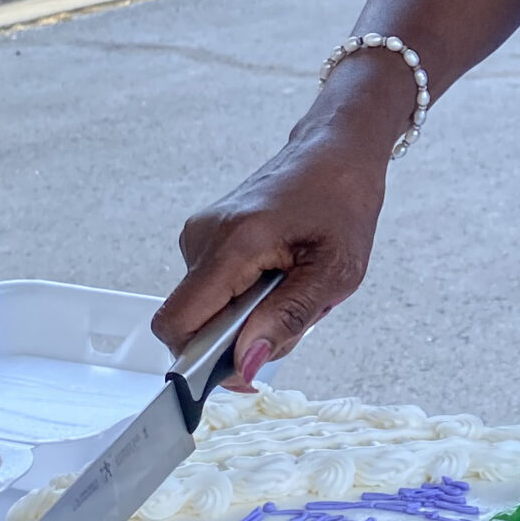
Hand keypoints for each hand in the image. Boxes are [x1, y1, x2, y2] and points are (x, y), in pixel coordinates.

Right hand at [151, 75, 408, 383]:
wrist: (336, 152)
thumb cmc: (342, 204)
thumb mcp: (336, 272)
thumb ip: (288, 319)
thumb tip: (245, 363)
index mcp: (233, 243)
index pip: (177, 323)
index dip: (197, 361)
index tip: (241, 368)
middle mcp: (203, 236)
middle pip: (191, 323)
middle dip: (236, 339)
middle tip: (291, 316)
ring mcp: (200, 234)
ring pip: (204, 310)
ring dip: (247, 317)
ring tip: (292, 286)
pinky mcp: (204, 237)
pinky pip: (212, 290)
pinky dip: (243, 298)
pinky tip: (279, 275)